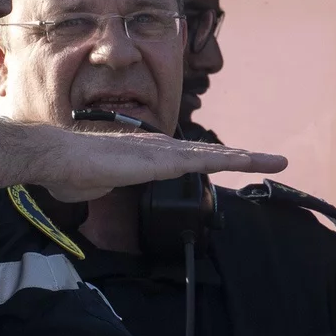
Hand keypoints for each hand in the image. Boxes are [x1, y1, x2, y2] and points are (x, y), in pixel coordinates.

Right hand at [45, 130, 285, 198]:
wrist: (57, 159)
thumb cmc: (71, 173)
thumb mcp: (98, 184)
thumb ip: (106, 184)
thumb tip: (98, 187)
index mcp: (149, 154)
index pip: (191, 159)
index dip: (217, 161)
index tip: (239, 163)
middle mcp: (161, 147)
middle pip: (211, 154)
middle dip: (245, 158)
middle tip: (278, 161)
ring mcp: (162, 152)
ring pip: (213, 155)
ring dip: (246, 159)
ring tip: (276, 161)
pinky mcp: (160, 160)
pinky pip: (200, 161)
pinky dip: (225, 160)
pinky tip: (245, 162)